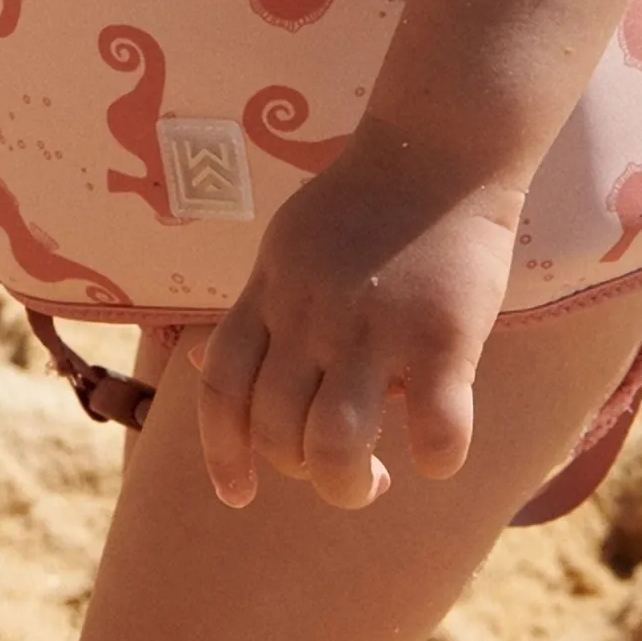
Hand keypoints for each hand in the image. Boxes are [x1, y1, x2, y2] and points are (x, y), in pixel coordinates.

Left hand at [190, 129, 523, 509]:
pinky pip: (434, 431)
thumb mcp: (283, 246)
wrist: (440, 145)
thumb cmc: (364, 203)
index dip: (222, 454)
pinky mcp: (442, 336)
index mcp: (270, 295)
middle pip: (274, 430)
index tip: (237, 495)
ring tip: (372, 479)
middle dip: (299, 473)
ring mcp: (374, 328)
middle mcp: (310, 316)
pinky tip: (438, 453)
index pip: (220, 390)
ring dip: (348, 484)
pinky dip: (436, 461)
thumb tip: (199, 362)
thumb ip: (251, 310)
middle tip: (341, 473)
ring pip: (335, 444)